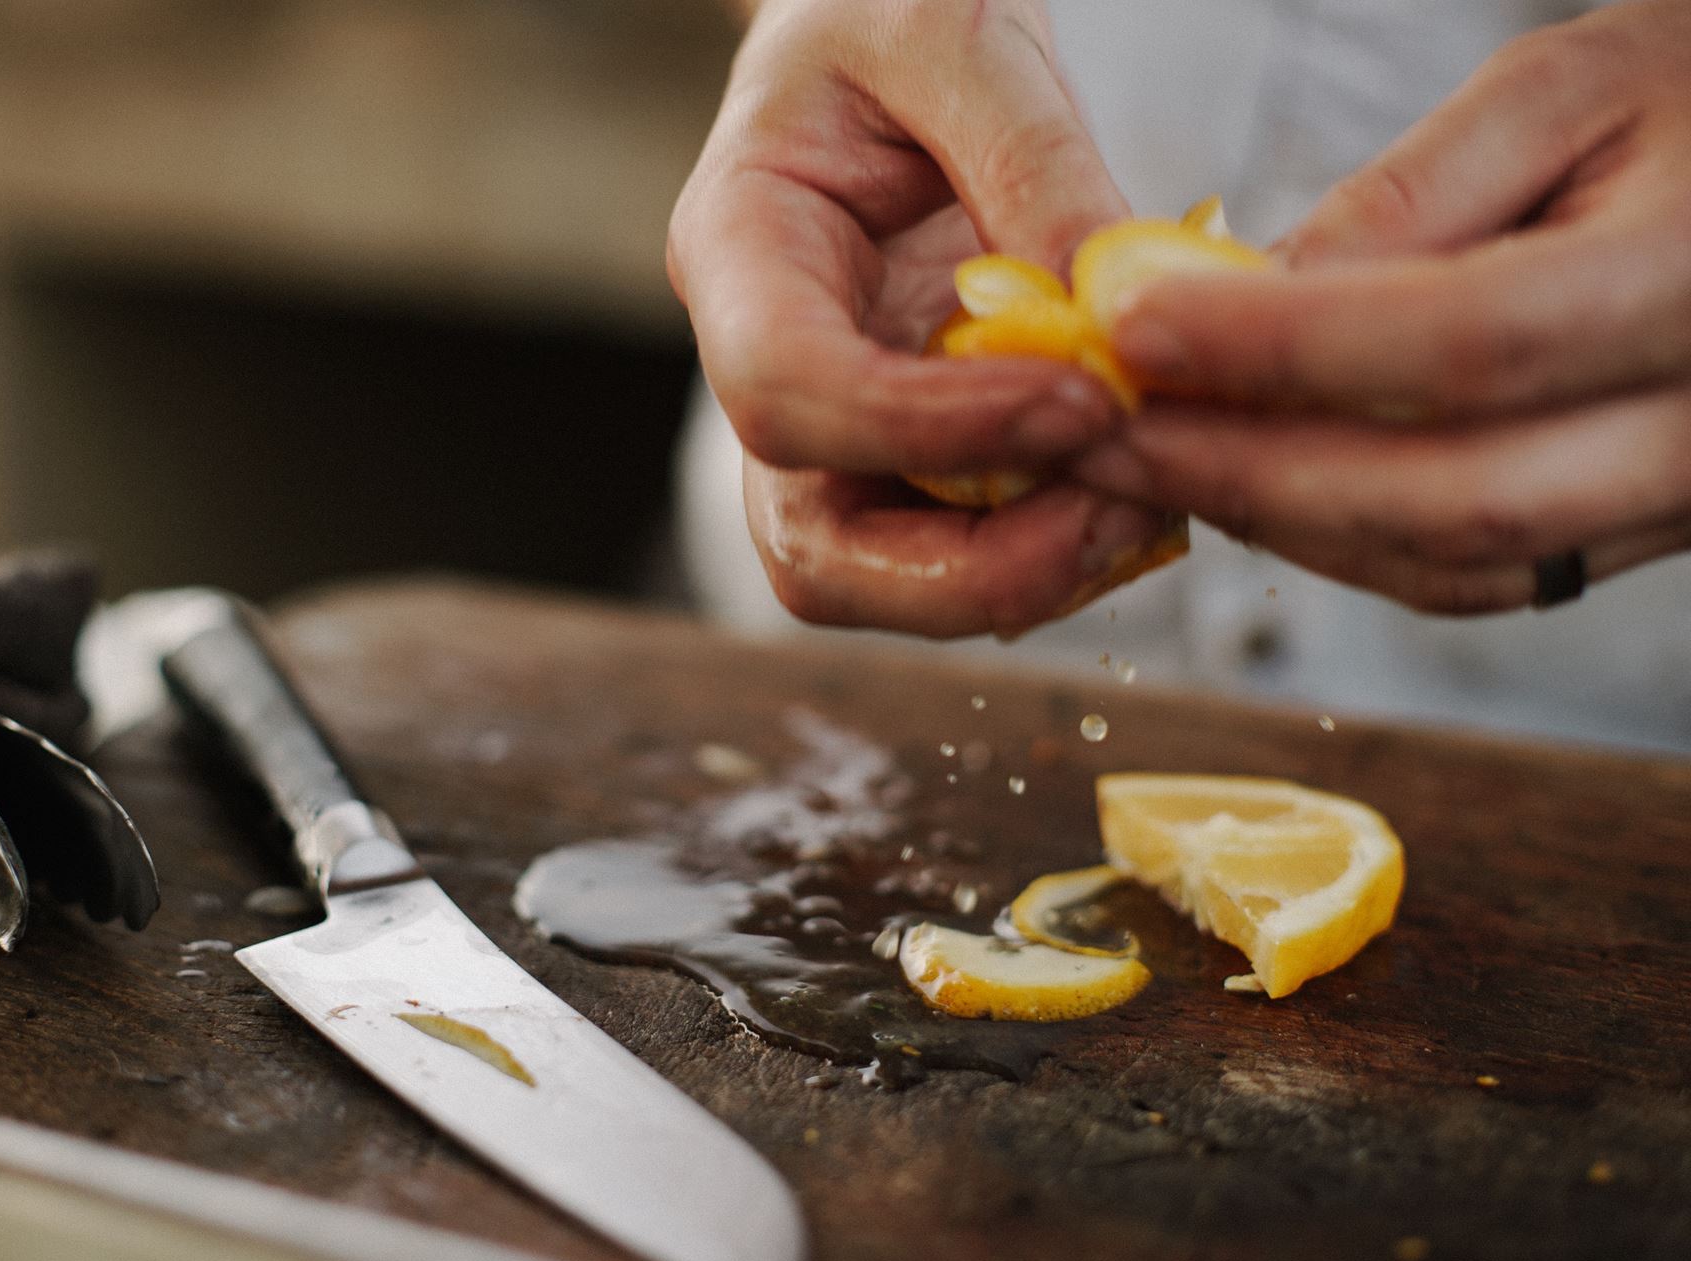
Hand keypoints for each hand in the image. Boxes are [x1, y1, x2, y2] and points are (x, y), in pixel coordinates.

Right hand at [669, 0, 1179, 636]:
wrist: (884, 21)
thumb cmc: (892, 2)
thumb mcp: (960, 31)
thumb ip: (1032, 162)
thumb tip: (1113, 318)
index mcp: (738, 249)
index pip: (787, 393)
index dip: (922, 431)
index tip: (1082, 405)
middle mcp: (771, 363)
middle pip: (812, 548)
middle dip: (968, 568)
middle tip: (1124, 509)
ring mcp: (838, 417)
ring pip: (886, 574)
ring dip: (1022, 570)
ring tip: (1151, 490)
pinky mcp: (911, 440)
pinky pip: (964, 539)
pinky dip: (1055, 537)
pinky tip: (1144, 473)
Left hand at [1076, 1, 1690, 613]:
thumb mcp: (1563, 89)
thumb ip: (1408, 201)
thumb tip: (1237, 300)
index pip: (1467, 343)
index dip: (1281, 348)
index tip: (1131, 325)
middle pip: (1450, 496)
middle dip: (1246, 471)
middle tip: (1101, 431)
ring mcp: (1681, 497)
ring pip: (1451, 560)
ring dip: (1275, 521)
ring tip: (1141, 459)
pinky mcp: (1636, 533)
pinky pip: (1475, 576)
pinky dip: (1342, 544)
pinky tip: (1242, 485)